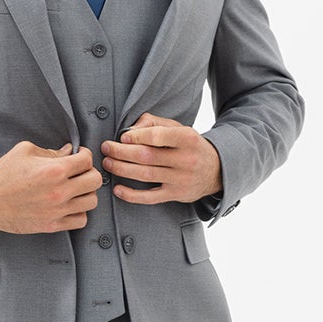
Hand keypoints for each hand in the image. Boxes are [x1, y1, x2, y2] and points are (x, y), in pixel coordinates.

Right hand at [0, 141, 103, 232]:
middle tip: (80, 172)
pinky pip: (81, 220)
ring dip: (86, 193)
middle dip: (89, 172)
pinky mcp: (52, 225)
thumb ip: (51, 151)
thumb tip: (68, 152)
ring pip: (92, 201)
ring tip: (76, 189)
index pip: (87, 160)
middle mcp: (59, 191)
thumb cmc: (2, 176)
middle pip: (95, 181)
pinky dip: (79, 212)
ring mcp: (57, 210)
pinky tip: (70, 205)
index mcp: (54, 170)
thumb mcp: (25, 151)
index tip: (79, 156)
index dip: (85, 154)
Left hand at [102, 114, 222, 204]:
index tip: (121, 138)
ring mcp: (181, 179)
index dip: (136, 136)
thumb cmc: (190, 146)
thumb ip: (154, 124)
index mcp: (187, 138)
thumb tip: (130, 130)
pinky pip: (150, 197)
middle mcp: (186, 159)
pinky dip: (132, 195)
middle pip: (147, 156)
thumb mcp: (179, 128)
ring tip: (108, 163)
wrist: (216, 170)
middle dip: (121, 152)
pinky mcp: (177, 195)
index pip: (157, 136)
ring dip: (122, 169)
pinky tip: (118, 189)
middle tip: (106, 148)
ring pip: (145, 175)